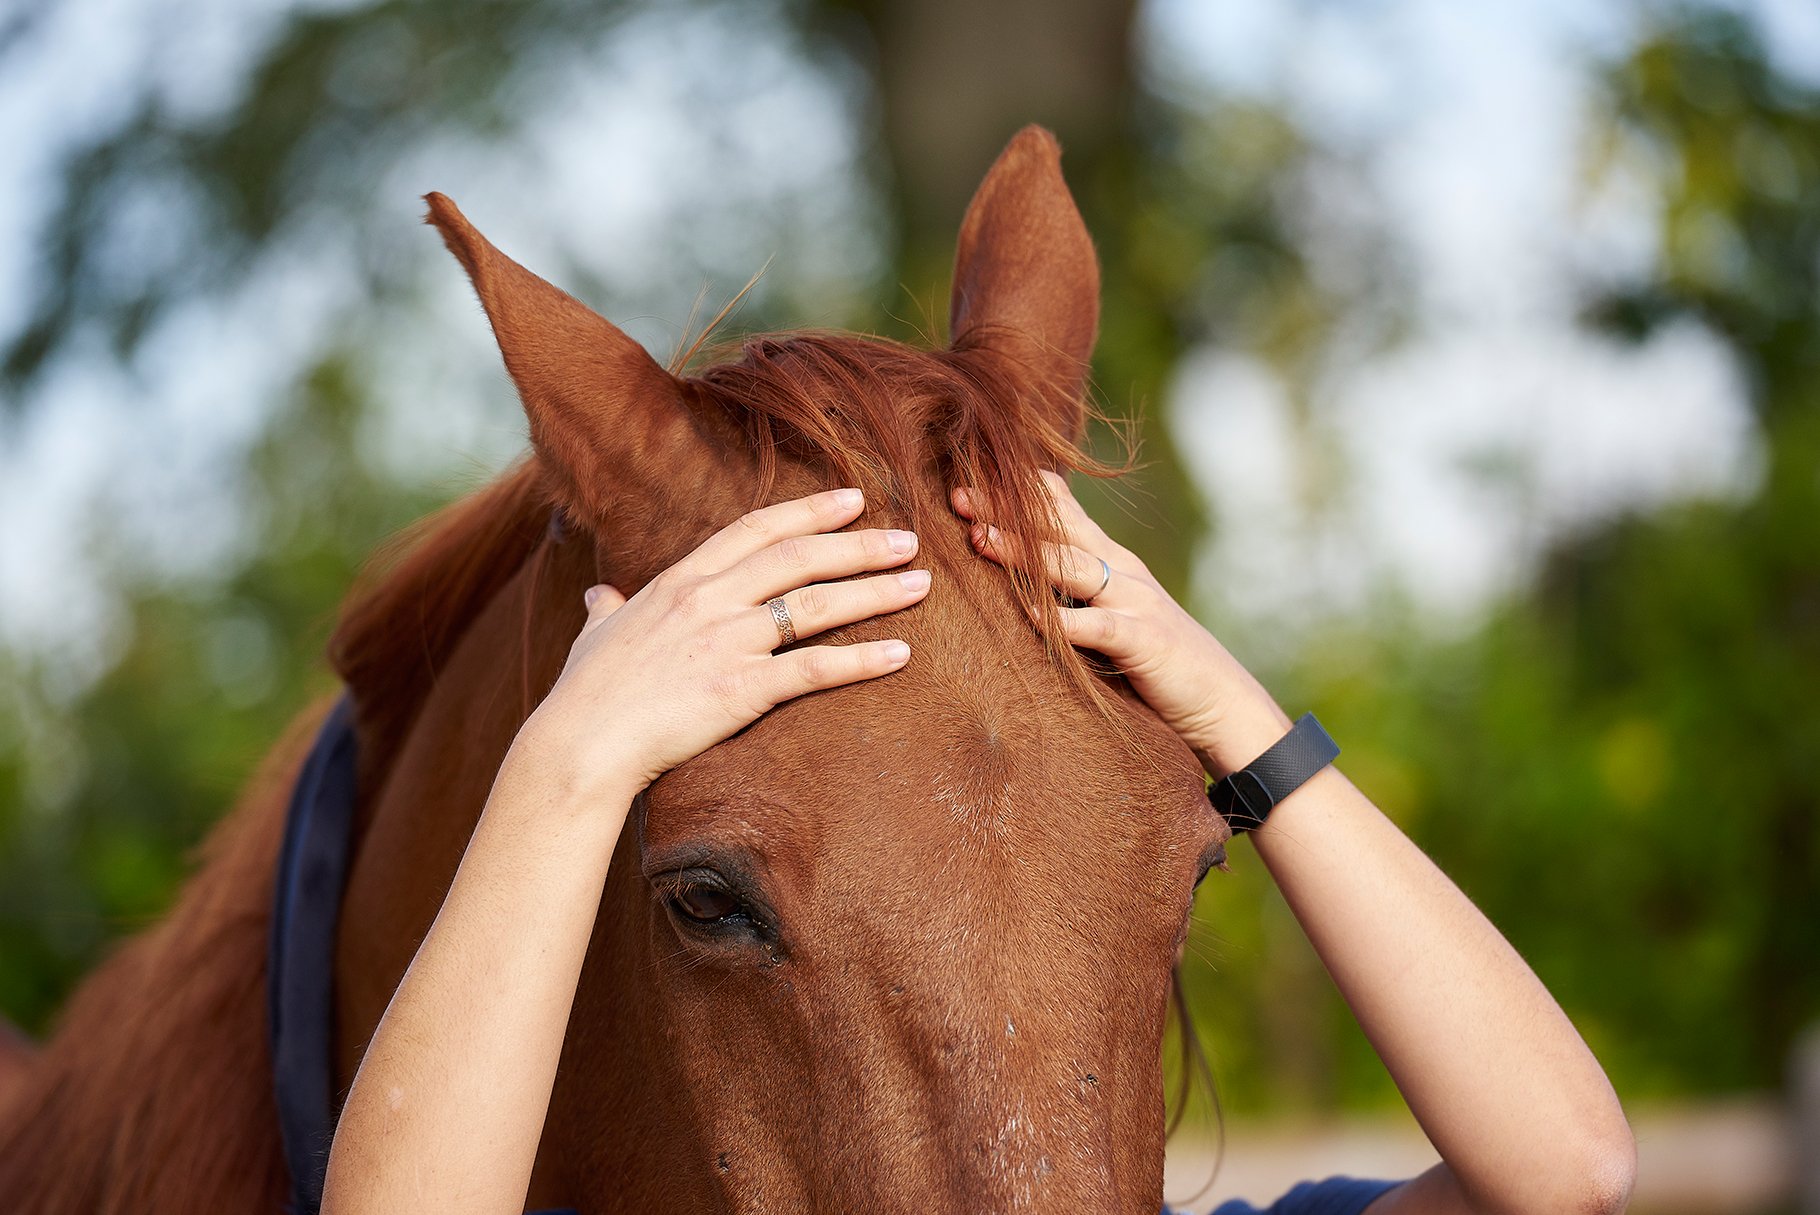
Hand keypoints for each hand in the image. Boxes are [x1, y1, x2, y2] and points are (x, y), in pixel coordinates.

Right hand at [519, 487, 926, 798]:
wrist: (579, 745)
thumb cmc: (583, 696)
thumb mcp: (593, 637)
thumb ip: (607, 611)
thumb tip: (601, 596)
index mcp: (680, 580)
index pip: (756, 529)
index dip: (809, 511)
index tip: (853, 499)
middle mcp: (709, 600)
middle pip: (799, 557)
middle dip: (859, 544)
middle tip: (908, 539)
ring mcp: (727, 642)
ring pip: (816, 604)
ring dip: (875, 591)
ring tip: (919, 585)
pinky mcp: (741, 690)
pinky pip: (815, 669)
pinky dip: (862, 660)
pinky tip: (900, 655)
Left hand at [952, 472, 1287, 774]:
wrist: (1224, 703)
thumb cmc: (1161, 664)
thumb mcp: (1119, 613)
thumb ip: (1081, 592)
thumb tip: (1028, 582)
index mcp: (1114, 562)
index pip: (1066, 511)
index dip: (1022, 492)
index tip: (974, 475)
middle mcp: (1124, 571)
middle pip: (1058, 530)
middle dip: (1007, 510)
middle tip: (958, 495)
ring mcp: (1136, 602)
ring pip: (1071, 566)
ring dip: (1023, 551)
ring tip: (979, 539)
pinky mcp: (1145, 641)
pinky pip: (1096, 625)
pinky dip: (1062, 618)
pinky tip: (1026, 611)